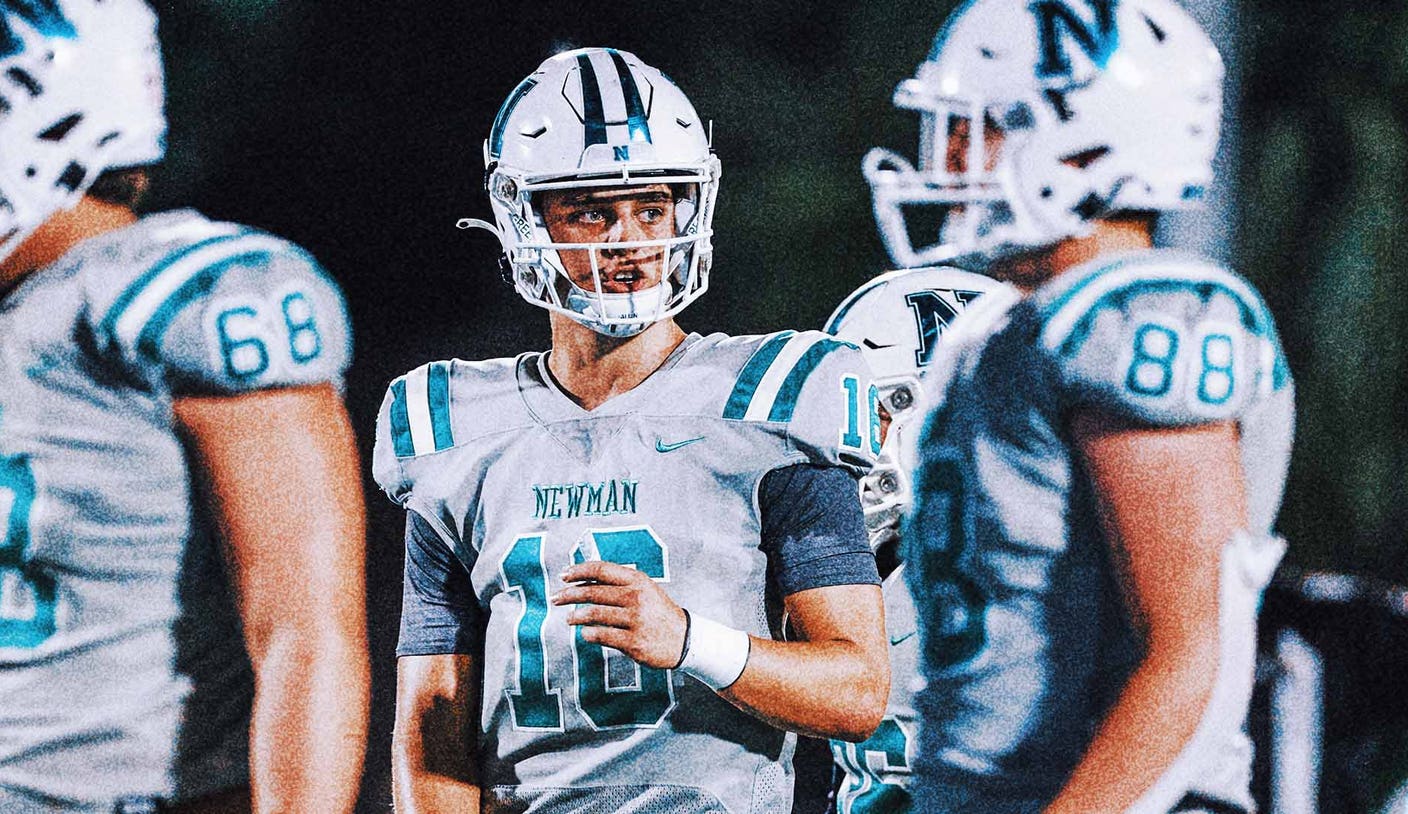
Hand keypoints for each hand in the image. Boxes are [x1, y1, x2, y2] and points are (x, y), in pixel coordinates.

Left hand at [551, 560, 686, 669]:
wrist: (684, 638)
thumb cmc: (658, 612)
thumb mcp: (645, 589)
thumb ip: (620, 582)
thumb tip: (583, 580)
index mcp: (638, 580)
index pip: (601, 570)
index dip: (579, 571)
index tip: (564, 575)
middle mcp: (636, 597)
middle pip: (593, 592)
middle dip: (569, 595)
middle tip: (556, 598)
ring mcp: (635, 620)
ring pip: (594, 614)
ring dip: (576, 616)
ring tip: (569, 619)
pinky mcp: (633, 642)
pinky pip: (601, 635)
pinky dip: (588, 633)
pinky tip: (585, 633)